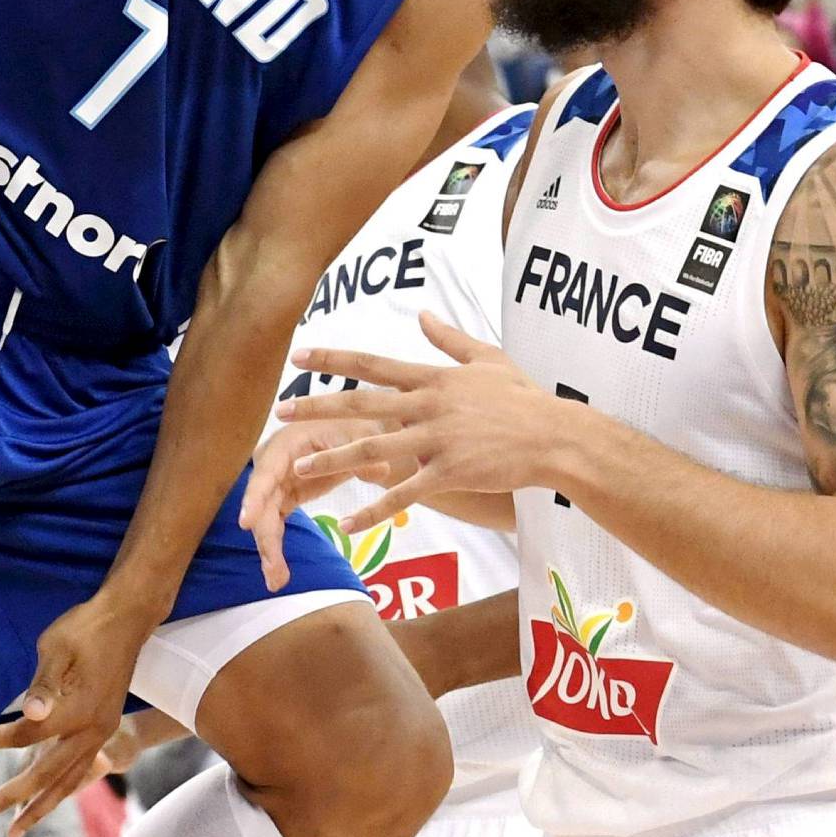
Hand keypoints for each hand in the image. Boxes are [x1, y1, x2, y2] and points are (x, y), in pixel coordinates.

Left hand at [0, 592, 152, 836]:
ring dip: (40, 807)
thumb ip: (42, 686)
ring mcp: (102, 733)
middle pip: (45, 773)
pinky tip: (44, 797)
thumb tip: (27, 714)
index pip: (23, 735)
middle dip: (12, 798)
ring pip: (68, 782)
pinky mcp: (104, 728)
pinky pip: (80, 770)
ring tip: (14, 829)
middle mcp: (92, 730)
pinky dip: (59, 788)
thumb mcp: (57, 647)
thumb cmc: (86, 626)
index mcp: (77, 710)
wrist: (129, 618)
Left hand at [253, 314, 567, 547]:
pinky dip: (375, 510)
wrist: (555, 436)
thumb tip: (422, 313)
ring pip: (374, 450)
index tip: (299, 356)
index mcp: (433, 377)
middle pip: (362, 405)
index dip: (333, 360)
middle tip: (280, 412)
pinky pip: (404, 493)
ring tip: (300, 467)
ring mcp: (437, 439)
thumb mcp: (486, 357)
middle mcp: (428, 405)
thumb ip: (449, 338)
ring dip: (334, 459)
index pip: (372, 364)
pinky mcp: (450, 472)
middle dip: (317, 407)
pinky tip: (349, 523)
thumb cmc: (523, 397)